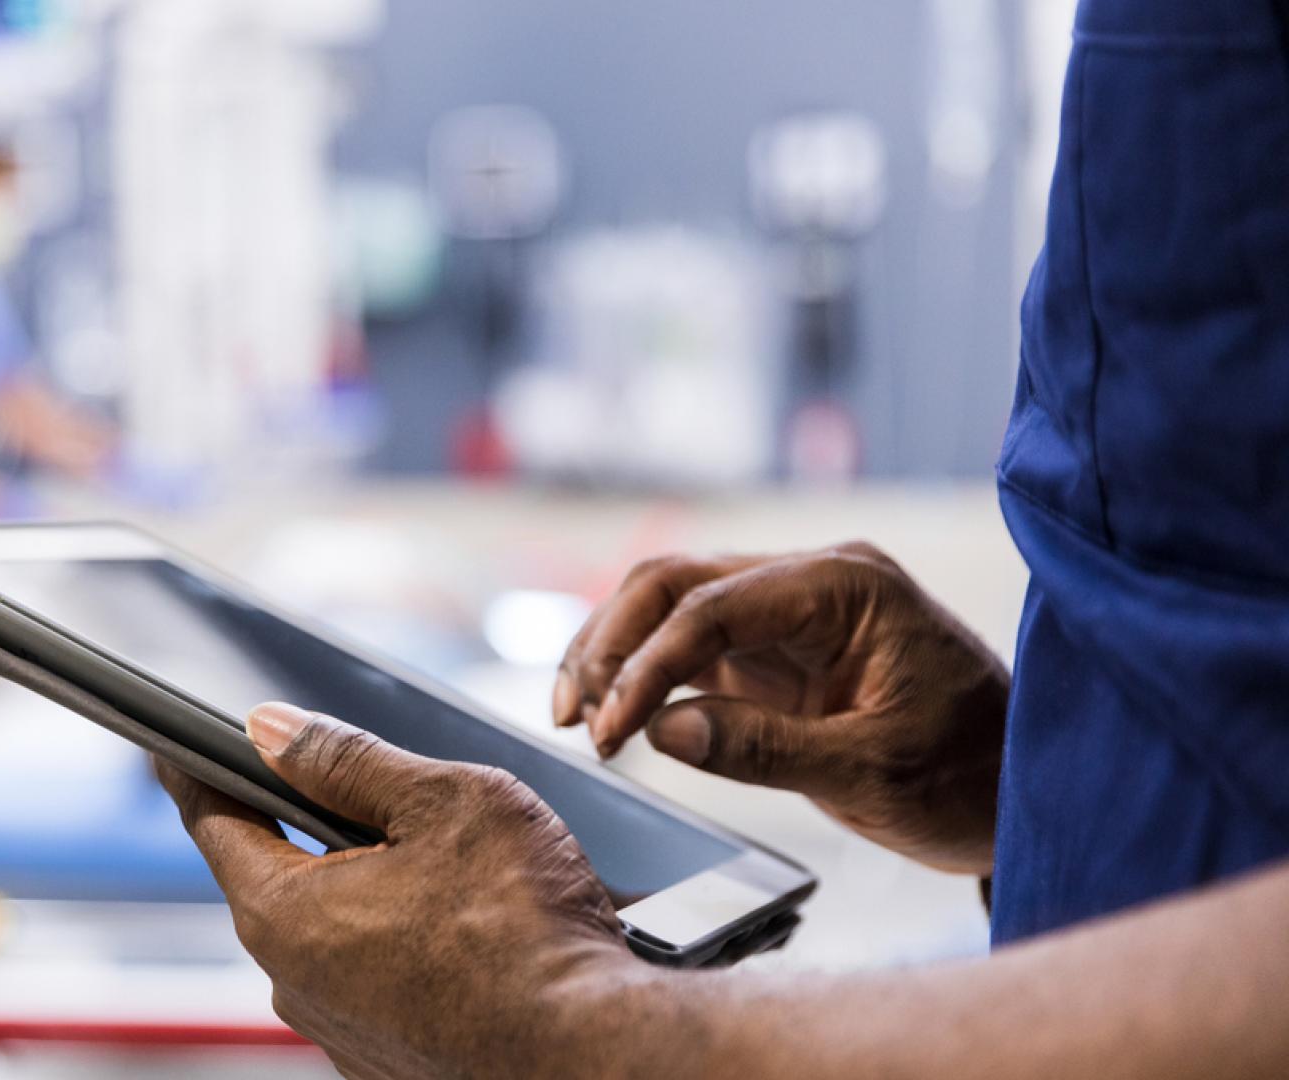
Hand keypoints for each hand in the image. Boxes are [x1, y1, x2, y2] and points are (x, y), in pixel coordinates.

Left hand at [158, 703, 652, 1079]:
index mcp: (286, 911)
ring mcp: (339, 1031)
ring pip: (333, 931)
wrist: (593, 1054)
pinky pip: (373, 981)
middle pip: (277, 875)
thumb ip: (345, 760)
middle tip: (371, 792)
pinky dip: (403, 945)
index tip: (173, 744)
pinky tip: (465, 930)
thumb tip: (270, 729)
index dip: (195, 768)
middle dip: (312, 827)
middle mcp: (294, 983)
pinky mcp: (385, 1061)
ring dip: (370, 889)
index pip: (212, 819)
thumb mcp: (441, 802)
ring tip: (451, 871)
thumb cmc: (527, 928)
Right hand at [554, 543, 1007, 874]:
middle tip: (575, 718)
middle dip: (612, 645)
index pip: (713, 605)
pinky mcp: (776, 651)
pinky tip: (613, 716)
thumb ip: (765, 747)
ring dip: (614, 655)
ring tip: (575, 718)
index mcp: (845, 586)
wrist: (1024, 791)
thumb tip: (663, 730)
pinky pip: (689, 646)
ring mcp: (789, 613)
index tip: (609, 730)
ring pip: (669, 607)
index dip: (647, 666)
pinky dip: (643, 677)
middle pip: (675, 583)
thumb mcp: (872, 773)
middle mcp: (811, 581)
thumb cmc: (972, 774)